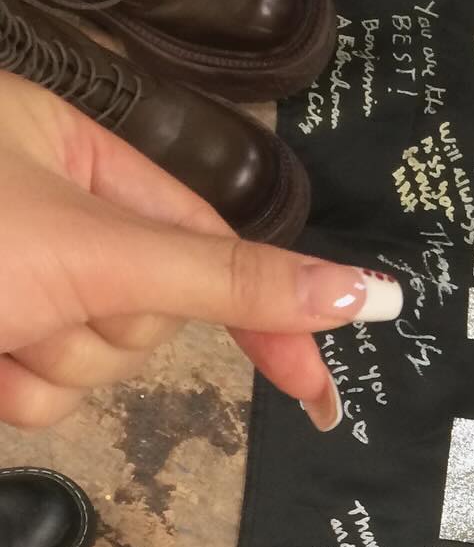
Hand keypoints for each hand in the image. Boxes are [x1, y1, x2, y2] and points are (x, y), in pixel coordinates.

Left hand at [0, 69, 398, 430]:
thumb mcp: (99, 252)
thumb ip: (232, 281)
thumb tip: (366, 293)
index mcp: (72, 152)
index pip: (201, 240)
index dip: (258, 312)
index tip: (313, 383)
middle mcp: (47, 213)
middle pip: (146, 312)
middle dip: (104, 328)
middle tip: (44, 302)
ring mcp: (14, 281)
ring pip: (94, 362)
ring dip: (54, 365)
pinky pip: (44, 393)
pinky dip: (15, 390)